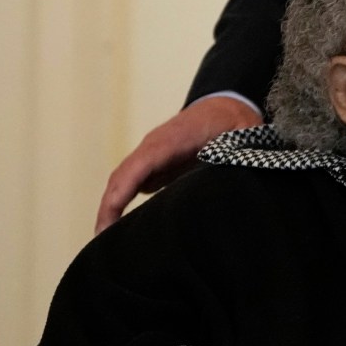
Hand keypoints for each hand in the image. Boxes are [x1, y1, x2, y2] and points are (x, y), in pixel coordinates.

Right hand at [97, 94, 261, 231]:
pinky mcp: (155, 166)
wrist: (227, 105)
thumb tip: (234, 181)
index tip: (111, 217)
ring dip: (110, 208)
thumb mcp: (243, 137)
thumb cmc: (234, 122)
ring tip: (106, 240)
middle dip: (108, 208)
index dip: (122, 191)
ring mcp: (151, 156)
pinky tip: (121, 227)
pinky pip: (131, 184)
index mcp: (173, 140)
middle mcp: (154, 148)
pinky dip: (121, 203)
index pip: (139, 165)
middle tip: (102, 240)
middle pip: (122, 177)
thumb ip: (237, 157)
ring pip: (122, 182)